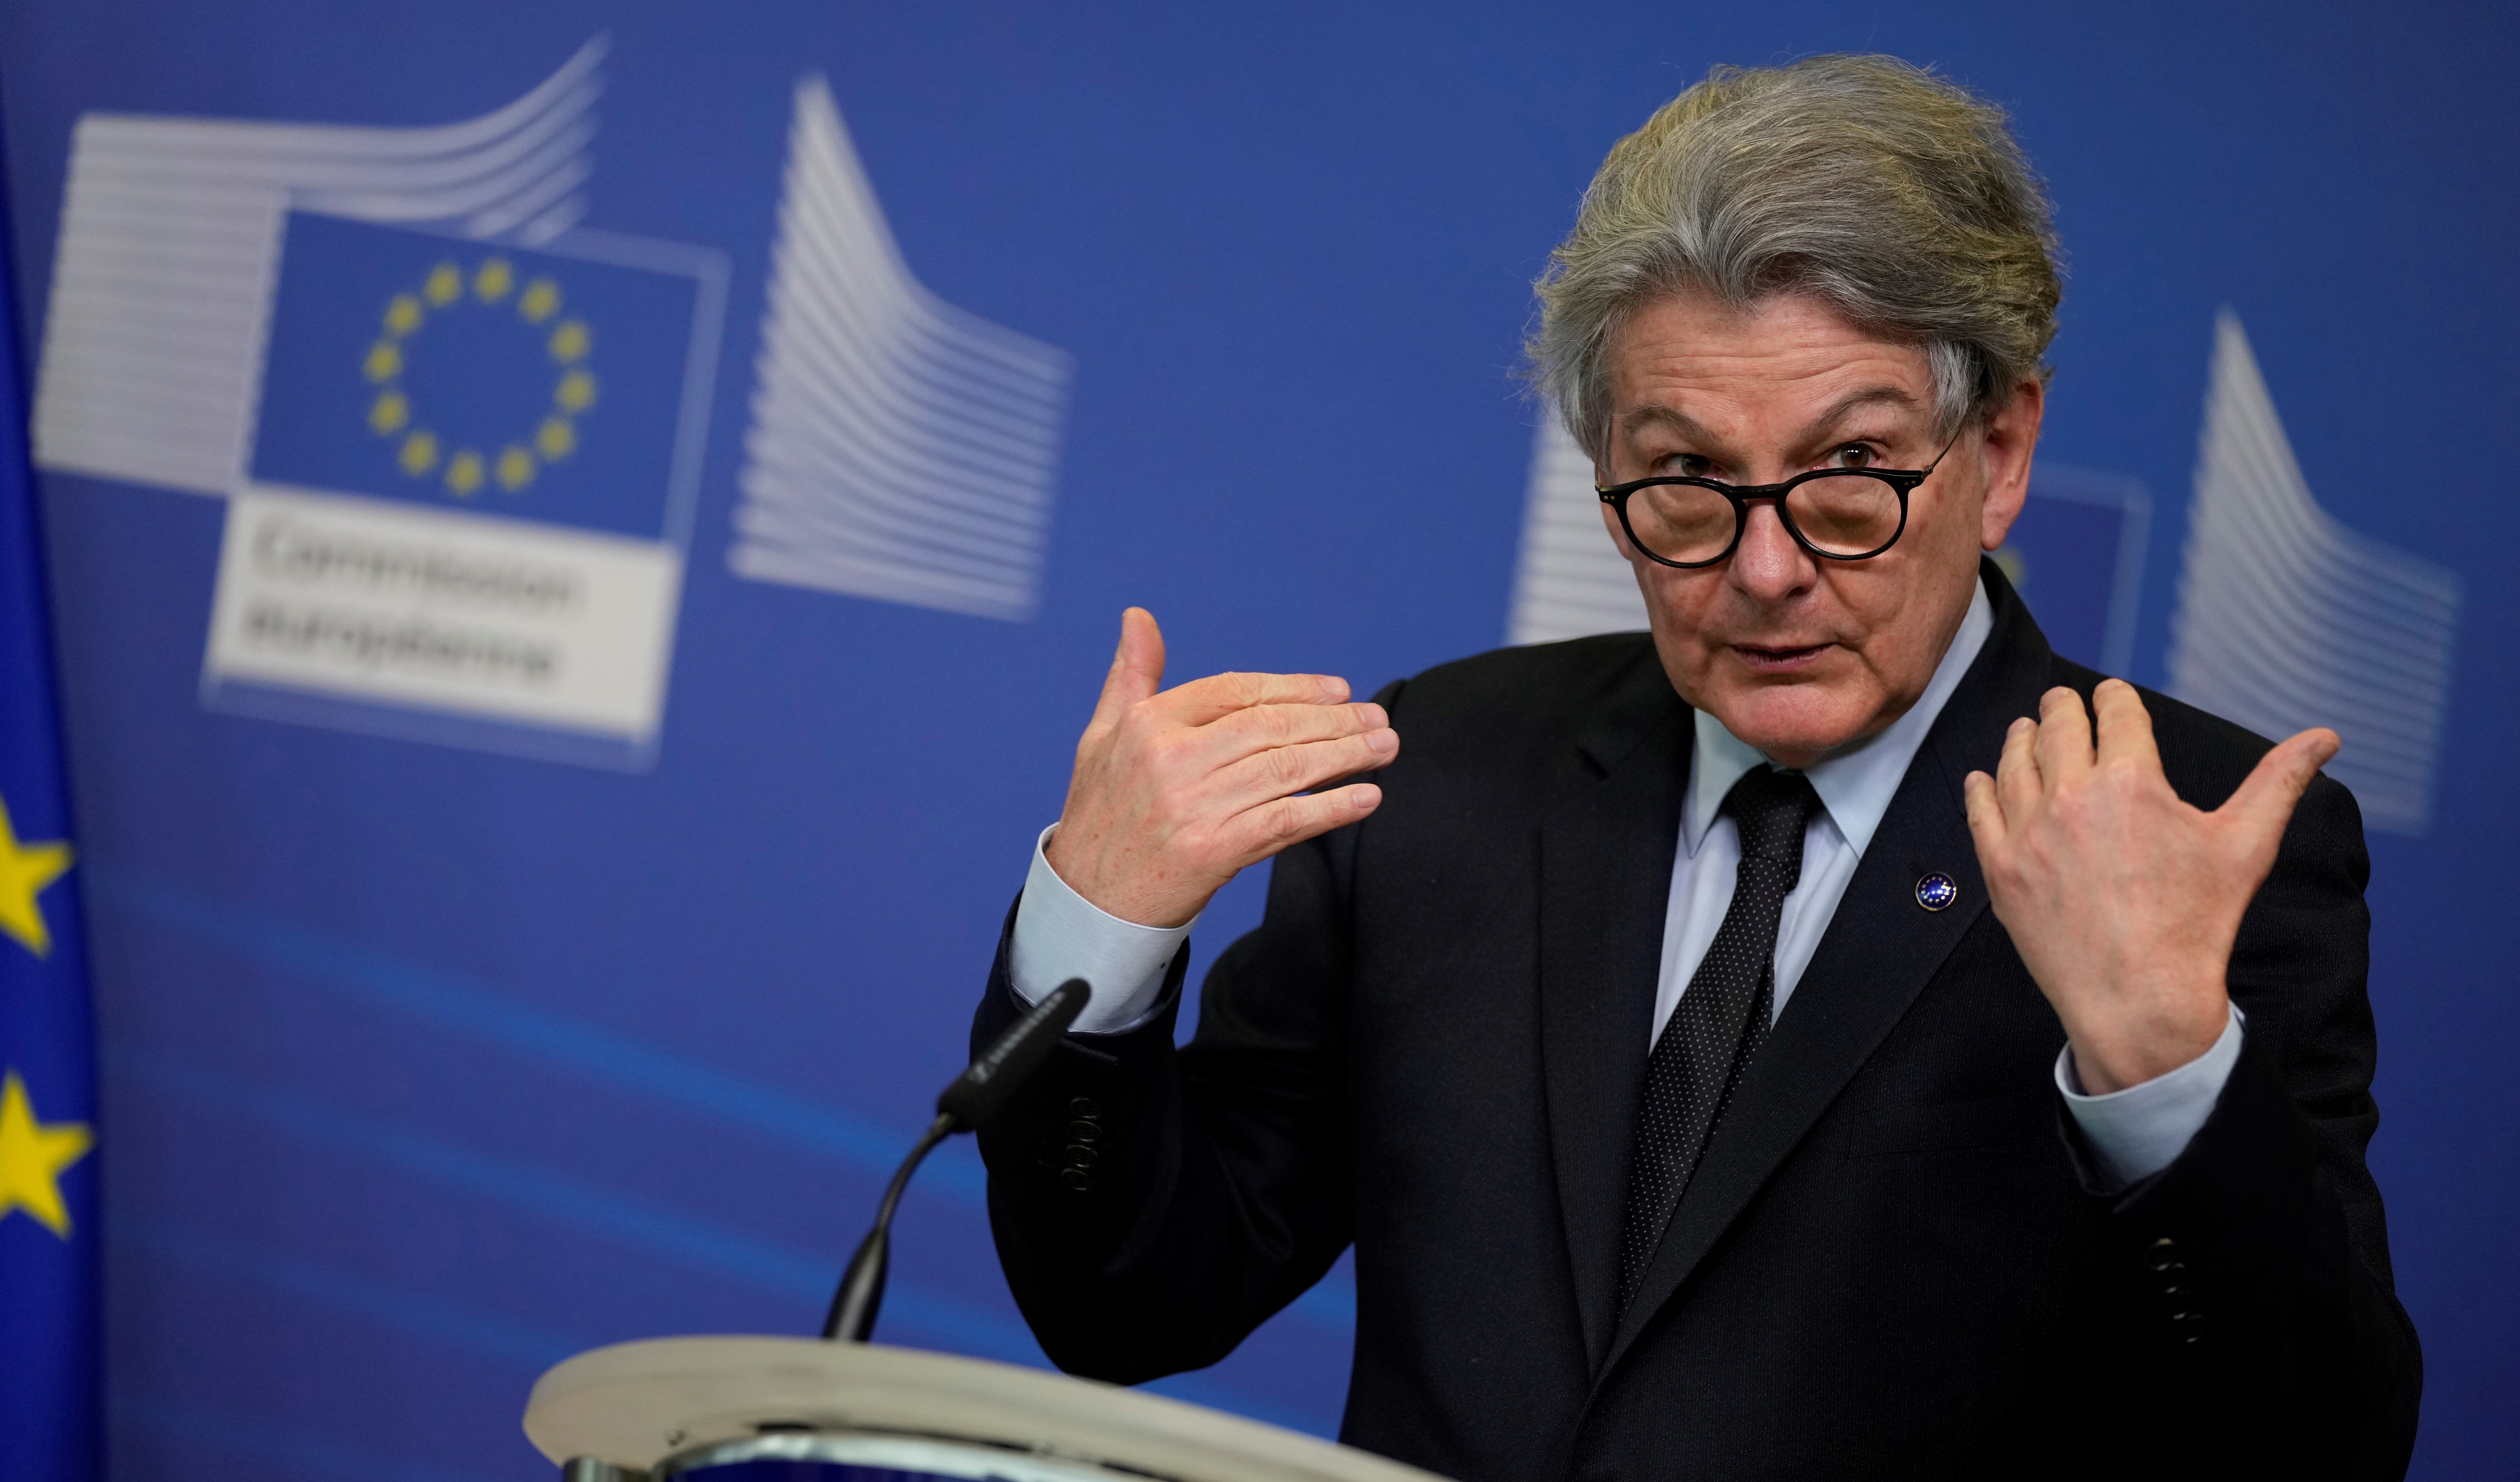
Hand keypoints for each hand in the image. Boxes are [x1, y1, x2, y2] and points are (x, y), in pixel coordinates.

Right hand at [1043, 608, 1398, 927]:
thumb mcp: (1102, 735)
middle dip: (1334, 721)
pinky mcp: (1211, 853)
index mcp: (1148, 725)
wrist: (1088, 902)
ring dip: (1345, 756)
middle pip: (1271, 727)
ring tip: (1384, 746)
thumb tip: (1139, 615)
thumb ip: (1132, 675)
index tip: (1340, 690)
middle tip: (1378, 719)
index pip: (1237, 691)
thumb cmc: (1101, 814)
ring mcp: (1192, 807)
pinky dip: (1331, 809)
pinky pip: (1285, 823)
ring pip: (1285, 770)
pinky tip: (1366, 797)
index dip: (1295, 688)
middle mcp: (1171, 760)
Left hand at [1962, 680, 2338, 1092]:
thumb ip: (2279, 781)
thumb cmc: (2197, 925)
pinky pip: (1980, 812)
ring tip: (2026, 729)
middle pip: (2059, 726)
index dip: (2115, 698)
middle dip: (2064, 707)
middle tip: (2063, 701)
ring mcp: (2029, 834)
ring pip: (2015, 762)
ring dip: (2022, 739)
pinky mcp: (2001, 870)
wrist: (2141, 998)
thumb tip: (2325, 737)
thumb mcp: (2246, 845)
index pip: (2117, 713)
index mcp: (2132, 782)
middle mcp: (2073, 798)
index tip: (2111, 695)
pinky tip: (1984, 778)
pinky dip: (1981, 788)